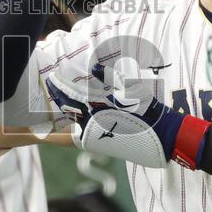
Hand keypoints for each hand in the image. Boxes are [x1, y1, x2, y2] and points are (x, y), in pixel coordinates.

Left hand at [45, 70, 175, 167]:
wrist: (160, 135)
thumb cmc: (148, 110)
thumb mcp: (131, 89)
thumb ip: (110, 77)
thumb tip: (94, 68)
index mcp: (97, 106)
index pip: (70, 94)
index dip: (59, 85)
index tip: (51, 77)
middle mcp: (91, 121)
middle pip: (66, 107)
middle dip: (57, 94)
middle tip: (51, 84)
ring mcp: (94, 134)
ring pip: (72, 118)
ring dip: (64, 107)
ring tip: (59, 97)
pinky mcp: (99, 143)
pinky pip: (78, 133)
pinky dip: (69, 126)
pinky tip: (63, 123)